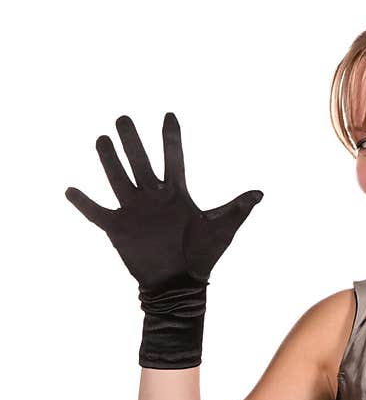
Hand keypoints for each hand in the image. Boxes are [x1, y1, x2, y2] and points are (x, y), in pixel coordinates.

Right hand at [65, 113, 263, 367]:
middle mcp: (153, 197)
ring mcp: (134, 210)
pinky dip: (82, 203)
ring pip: (118, 178)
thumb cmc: (203, 256)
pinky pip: (96, 213)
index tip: (169, 114)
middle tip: (123, 117)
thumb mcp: (222, 228)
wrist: (180, 284)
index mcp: (177, 193)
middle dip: (132, 140)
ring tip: (101, 139)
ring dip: (109, 159)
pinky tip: (69, 189)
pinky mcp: (118, 228)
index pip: (173, 158)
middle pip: (140, 161)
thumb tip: (261, 192)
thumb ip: (238, 208)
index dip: (171, 137)